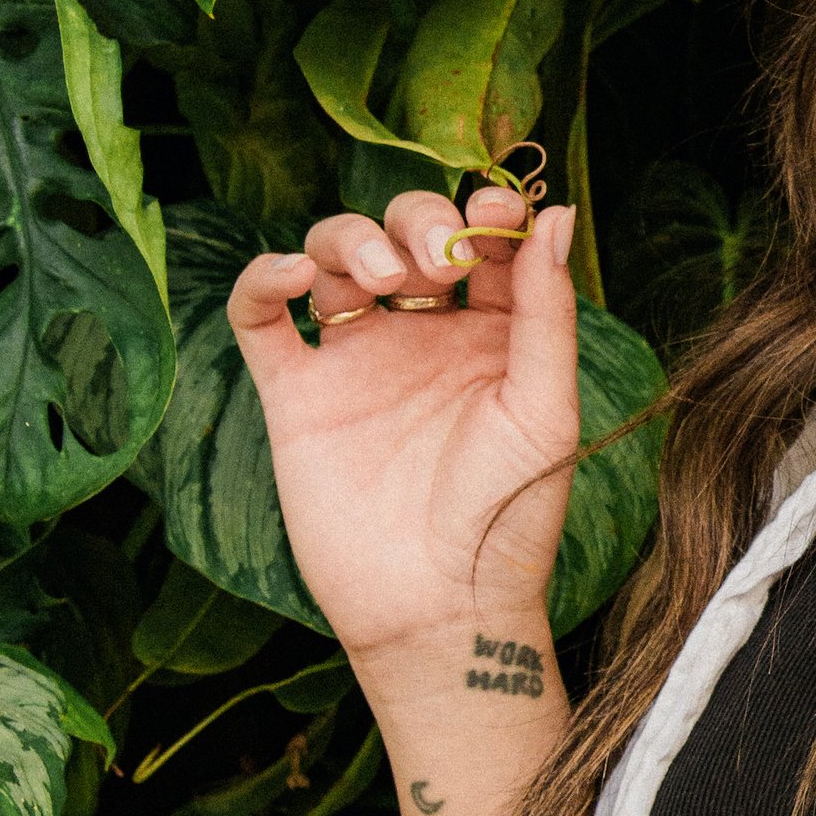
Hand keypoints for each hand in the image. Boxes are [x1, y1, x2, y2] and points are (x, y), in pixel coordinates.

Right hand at [226, 182, 581, 671]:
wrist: (437, 605)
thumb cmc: (509, 516)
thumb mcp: (545, 408)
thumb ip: (547, 311)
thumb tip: (554, 214)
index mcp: (492, 334)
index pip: (485, 241)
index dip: (488, 211)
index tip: (497, 210)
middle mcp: (422, 335)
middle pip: (405, 231)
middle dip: (417, 219)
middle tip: (436, 258)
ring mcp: (356, 360)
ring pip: (334, 255)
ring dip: (351, 237)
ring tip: (382, 278)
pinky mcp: (297, 395)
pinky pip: (261, 317)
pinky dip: (263, 278)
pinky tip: (292, 273)